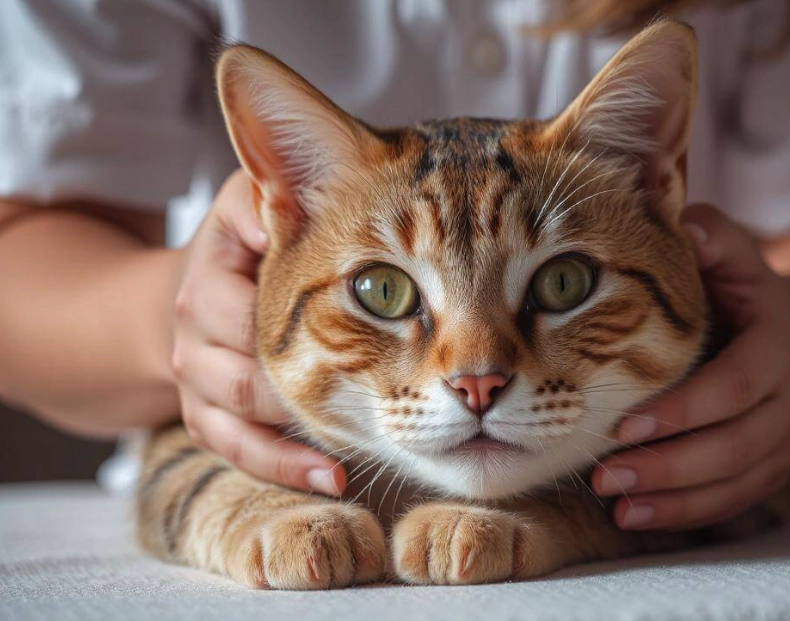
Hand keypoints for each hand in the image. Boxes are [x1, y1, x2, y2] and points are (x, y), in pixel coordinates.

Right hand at [171, 170, 344, 494]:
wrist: (196, 288)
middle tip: (381, 399)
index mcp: (208, 277)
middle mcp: (193, 331)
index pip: (243, 306)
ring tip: (366, 446)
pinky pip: (239, 450)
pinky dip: (285, 467)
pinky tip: (333, 478)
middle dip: (307, 385)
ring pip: (242, 416)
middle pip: (245, 370)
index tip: (368, 330)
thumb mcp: (251, 200)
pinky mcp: (205, 417)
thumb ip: (273, 190)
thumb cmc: (246, 240)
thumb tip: (289, 198)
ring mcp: (198, 380)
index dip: (299, 319)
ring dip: (302, 435)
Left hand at [593, 204, 789, 530]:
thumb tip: (684, 229)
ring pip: (736, 480)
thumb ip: (708, 236)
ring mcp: (781, 437)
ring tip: (616, 504)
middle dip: (670, 464)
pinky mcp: (766, 464)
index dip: (685, 409)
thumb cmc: (733, 286)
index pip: (736, 384)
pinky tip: (637, 516)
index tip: (625, 426)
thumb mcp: (727, 251)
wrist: (776, 325)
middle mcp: (787, 396)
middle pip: (736, 444)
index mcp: (776, 343)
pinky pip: (734, 500)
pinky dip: (687, 513)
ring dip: (675, 498)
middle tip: (606, 475)